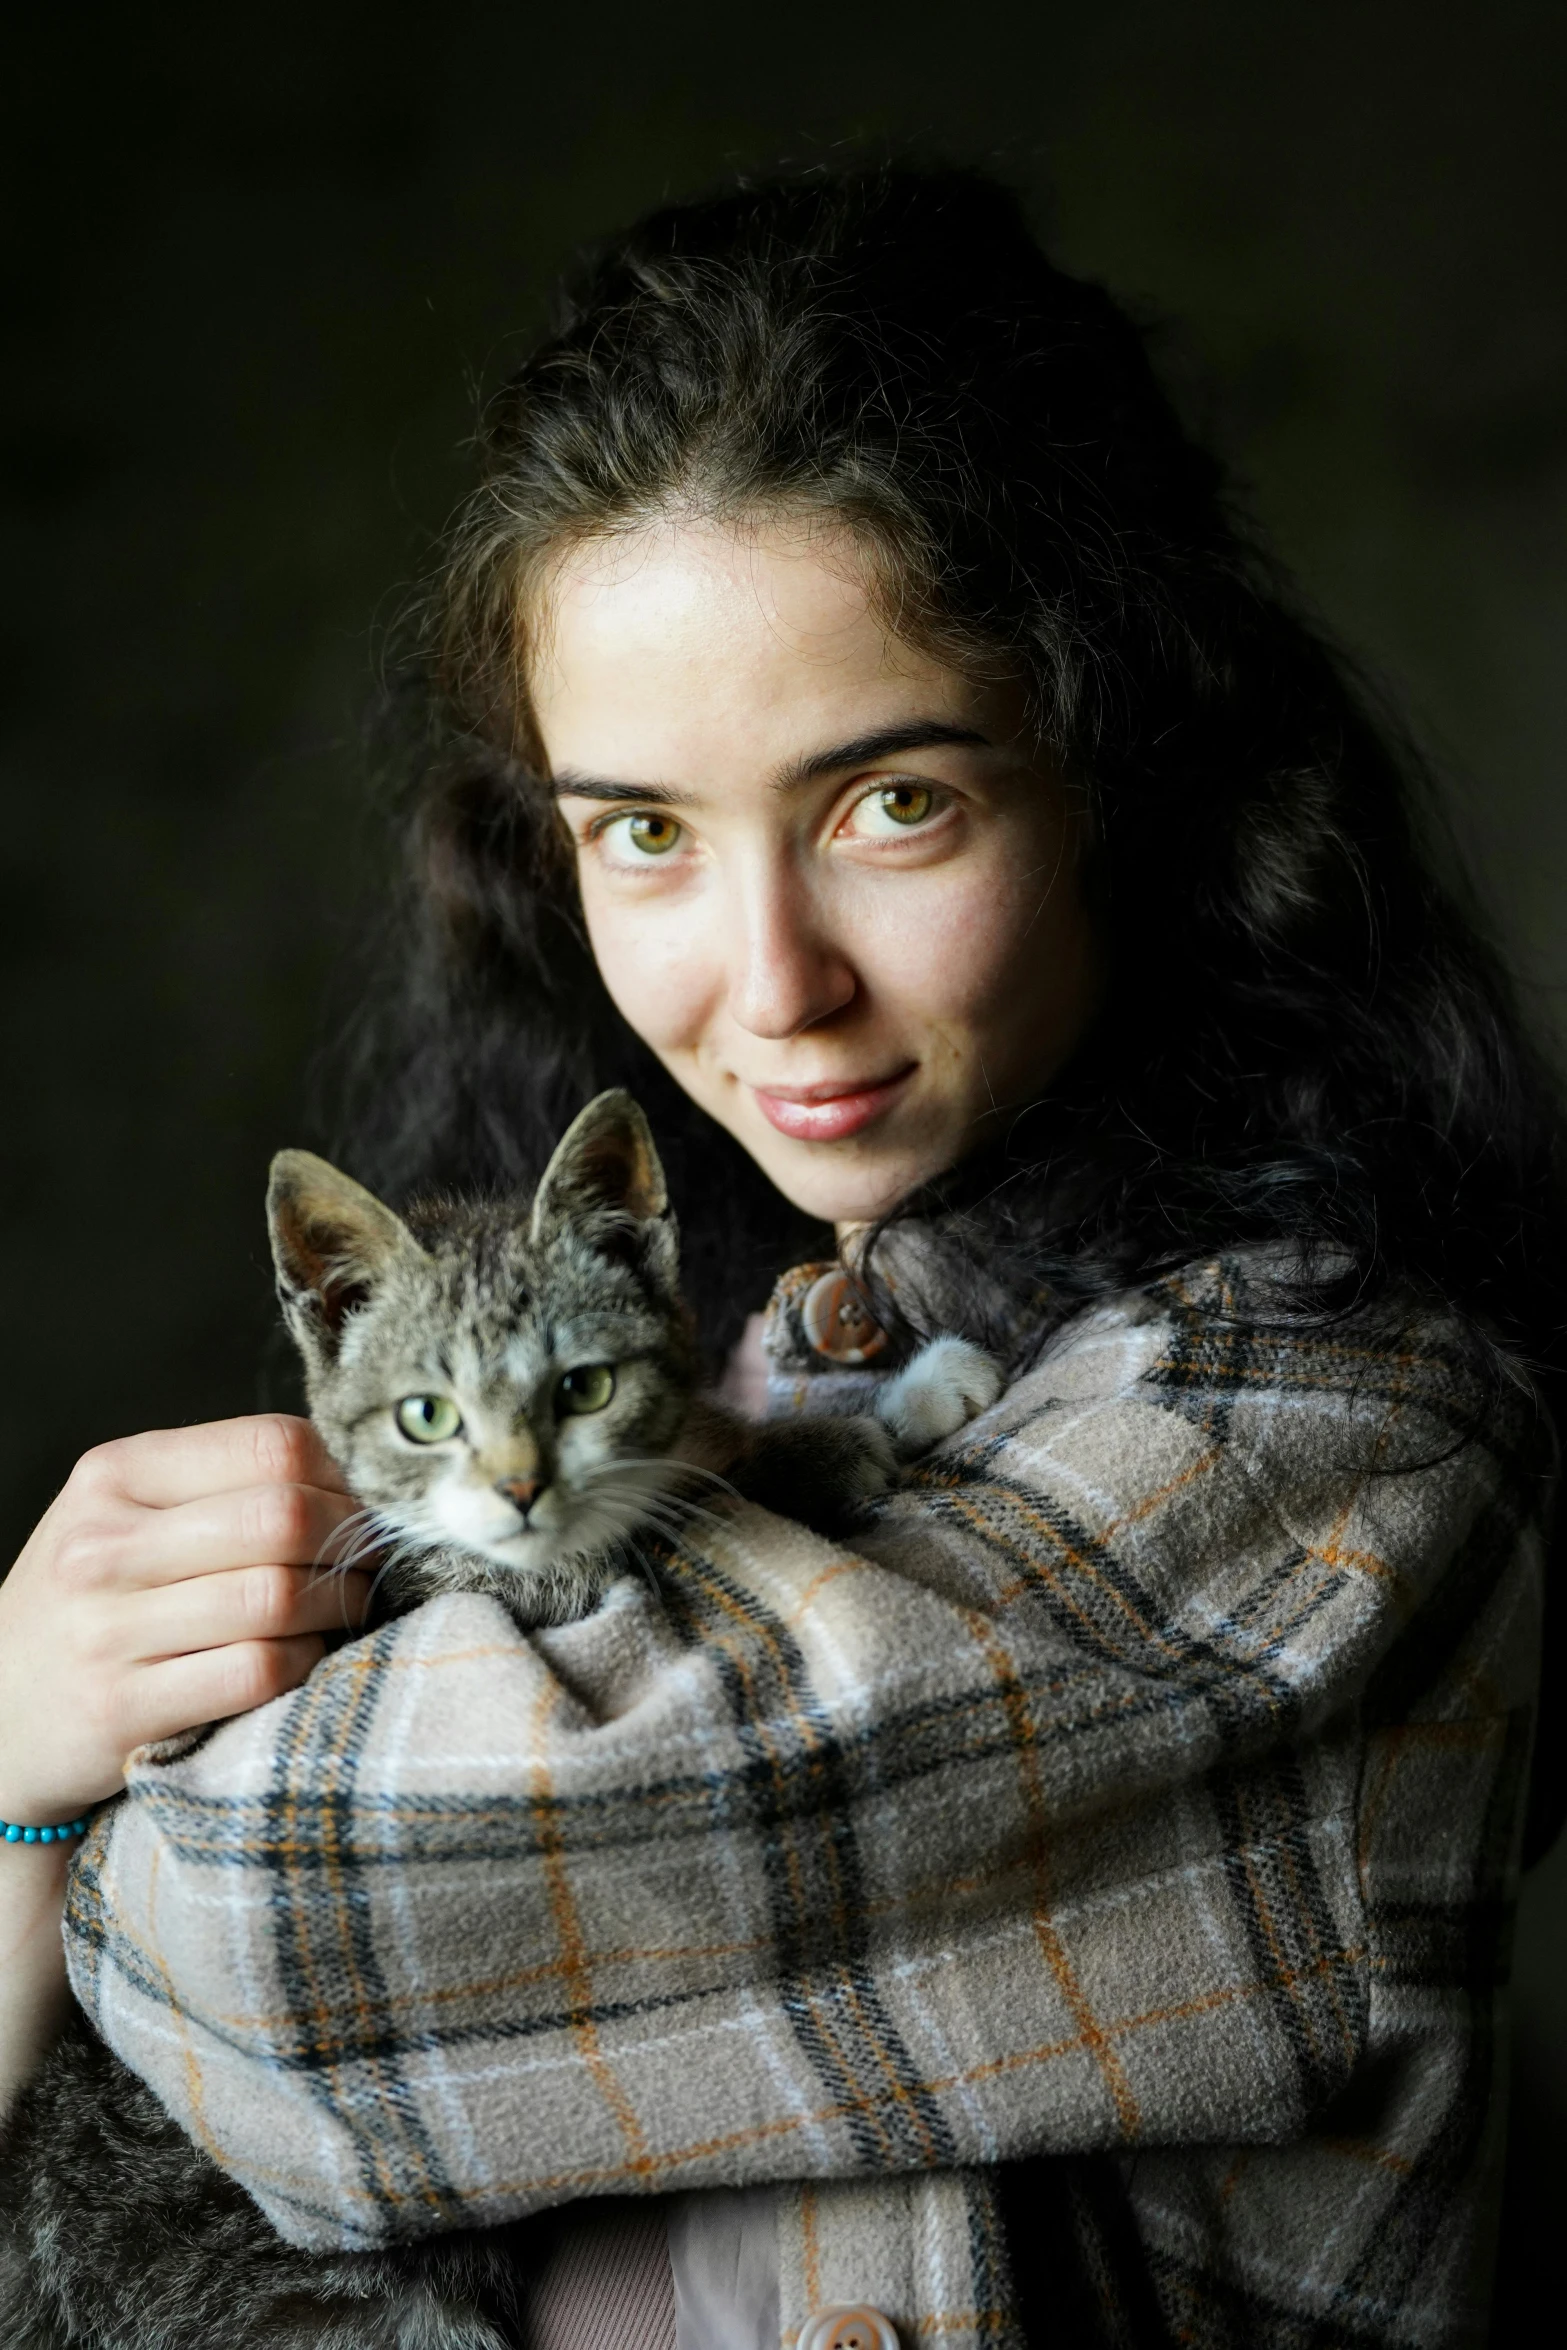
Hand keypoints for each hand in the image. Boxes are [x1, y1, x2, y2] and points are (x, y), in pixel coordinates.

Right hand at [0, 1416, 368, 1824]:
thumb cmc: (93, 1602)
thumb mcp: (127, 1516)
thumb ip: (223, 1484)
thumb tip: (360, 1475)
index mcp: (114, 1475)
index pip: (271, 1444)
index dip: (341, 1475)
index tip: (361, 1504)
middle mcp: (102, 1545)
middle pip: (283, 1516)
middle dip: (351, 1540)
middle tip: (368, 1560)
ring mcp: (106, 1630)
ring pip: (278, 1595)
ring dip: (338, 1604)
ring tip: (343, 1606)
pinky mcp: (122, 1709)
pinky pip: (257, 1672)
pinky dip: (304, 1663)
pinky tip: (302, 1657)